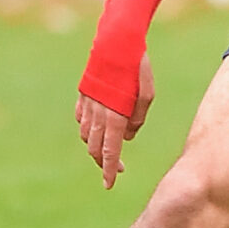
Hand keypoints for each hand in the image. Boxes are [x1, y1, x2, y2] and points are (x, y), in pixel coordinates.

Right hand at [75, 51, 154, 189]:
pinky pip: (81, 119)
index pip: (110, 151)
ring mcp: (87, 104)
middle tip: (117, 169)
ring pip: (86, 135)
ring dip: (95, 146)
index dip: (108, 170)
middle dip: (103, 163)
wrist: (116, 42)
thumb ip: (138, 119)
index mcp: (114, 115)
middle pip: (95, 148)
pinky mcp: (82, 95)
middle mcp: (97, 113)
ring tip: (109, 148)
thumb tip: (127, 136)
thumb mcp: (147, 94)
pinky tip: (97, 129)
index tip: (109, 185)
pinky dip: (87, 129)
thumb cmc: (137, 68)